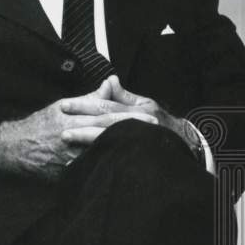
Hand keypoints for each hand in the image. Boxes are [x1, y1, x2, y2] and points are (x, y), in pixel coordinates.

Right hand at [0, 81, 158, 181]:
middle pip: (110, 134)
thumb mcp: (66, 105)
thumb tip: (112, 82)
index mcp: (77, 117)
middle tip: (155, 134)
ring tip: (146, 152)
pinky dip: (106, 169)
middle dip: (133, 134)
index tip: (151, 118)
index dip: (131, 117)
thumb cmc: (42, 124)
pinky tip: (123, 170)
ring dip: (123, 152)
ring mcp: (72, 156)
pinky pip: (91, 171)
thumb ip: (92, 98)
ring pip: (103, 154)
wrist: (14, 148)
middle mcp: (75, 135)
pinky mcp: (68, 172)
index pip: (109, 116)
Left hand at [60, 75, 201, 156]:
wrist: (184, 144)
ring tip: (68, 143)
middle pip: (105, 124)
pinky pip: (113, 158)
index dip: (85, 105)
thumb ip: (124, 95)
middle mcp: (136, 126)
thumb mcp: (145, 104)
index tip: (65, 105)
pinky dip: (97, 160)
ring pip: (108, 141)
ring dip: (86, 143)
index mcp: (136, 111)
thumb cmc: (160, 123)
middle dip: (81, 125)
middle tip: (60, 128)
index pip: (106, 106)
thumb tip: (109, 80)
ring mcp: (135, 143)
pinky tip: (81, 165)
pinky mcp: (135, 157)